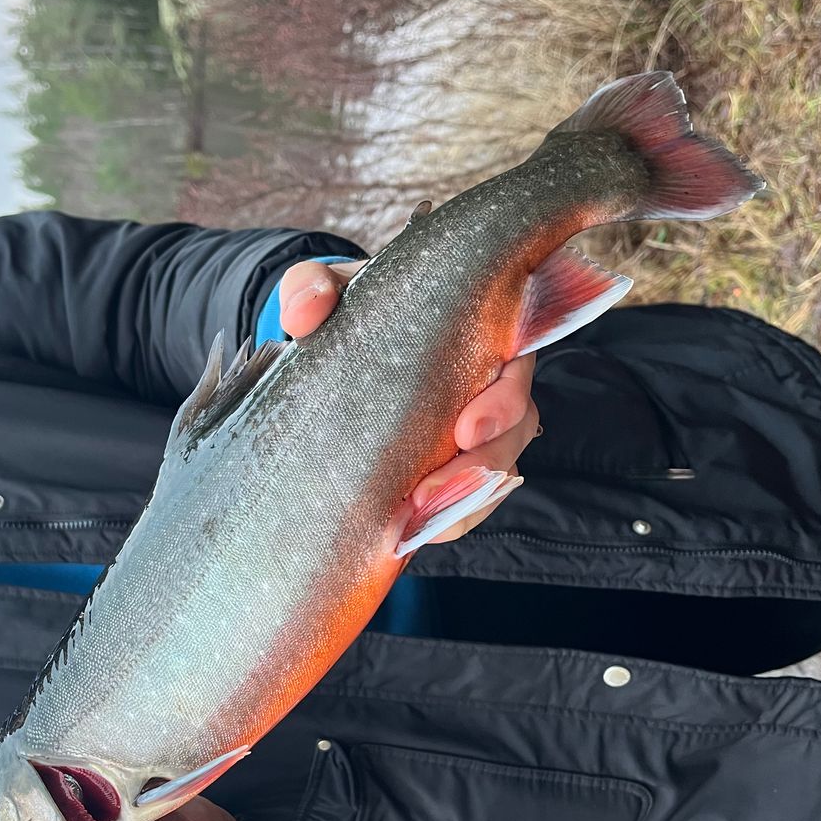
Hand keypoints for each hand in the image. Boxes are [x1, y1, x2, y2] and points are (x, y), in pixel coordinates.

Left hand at [280, 259, 540, 541]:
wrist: (336, 343)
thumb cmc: (351, 309)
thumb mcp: (332, 292)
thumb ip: (313, 286)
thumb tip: (303, 311)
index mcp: (481, 333)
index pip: (517, 369)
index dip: (504, 405)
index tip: (466, 431)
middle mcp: (490, 384)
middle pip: (514, 433)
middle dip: (479, 470)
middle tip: (427, 494)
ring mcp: (476, 431)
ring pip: (495, 475)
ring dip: (460, 505)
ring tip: (413, 523)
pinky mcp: (452, 467)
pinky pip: (466, 502)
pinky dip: (444, 521)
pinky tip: (408, 534)